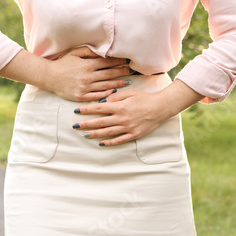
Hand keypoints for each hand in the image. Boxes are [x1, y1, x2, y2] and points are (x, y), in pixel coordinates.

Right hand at [46, 46, 131, 101]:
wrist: (49, 77)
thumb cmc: (63, 63)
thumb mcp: (75, 53)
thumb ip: (90, 52)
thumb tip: (104, 51)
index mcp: (87, 65)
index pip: (107, 62)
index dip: (119, 61)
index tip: (127, 60)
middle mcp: (88, 77)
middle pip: (109, 74)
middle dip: (122, 72)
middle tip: (132, 71)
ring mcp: (85, 87)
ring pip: (106, 86)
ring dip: (118, 83)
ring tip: (128, 81)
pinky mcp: (81, 96)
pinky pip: (97, 96)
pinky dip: (107, 94)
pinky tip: (114, 92)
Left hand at [73, 79, 204, 145]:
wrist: (160, 107)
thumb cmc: (144, 98)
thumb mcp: (129, 92)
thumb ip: (115, 96)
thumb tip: (103, 100)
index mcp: (120, 106)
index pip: (99, 108)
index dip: (86, 110)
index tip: (76, 111)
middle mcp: (122, 118)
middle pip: (100, 122)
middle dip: (86, 124)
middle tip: (75, 126)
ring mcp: (128, 127)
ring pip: (107, 132)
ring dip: (95, 134)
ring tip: (84, 134)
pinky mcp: (133, 134)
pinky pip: (119, 140)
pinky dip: (109, 142)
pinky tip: (101, 143)